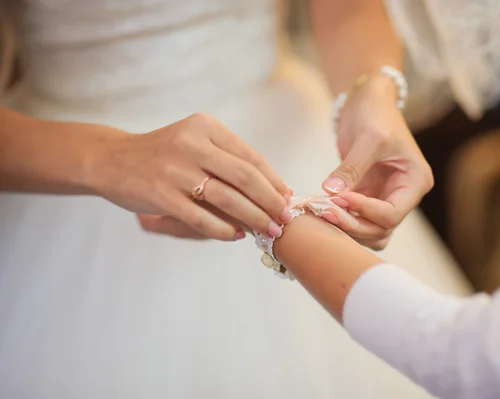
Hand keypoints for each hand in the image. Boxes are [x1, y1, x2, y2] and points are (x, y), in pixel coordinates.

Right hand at [89, 113, 291, 240]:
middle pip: (246, 177)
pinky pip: (201, 217)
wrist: (111, 160)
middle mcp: (192, 143)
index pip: (251, 157)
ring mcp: (175, 169)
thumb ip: (228, 160)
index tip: (288, 199)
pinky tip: (236, 235)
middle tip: (284, 220)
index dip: (274, 181)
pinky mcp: (160, 194)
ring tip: (268, 231)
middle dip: (270, 202)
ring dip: (253, 218)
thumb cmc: (163, 154)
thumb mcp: (195, 142)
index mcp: (205, 126)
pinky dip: (223, 229)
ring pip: (227, 199)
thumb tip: (273, 189)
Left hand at [321, 74, 433, 249]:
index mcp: (415, 182)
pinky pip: (355, 218)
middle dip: (353, 224)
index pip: (392, 213)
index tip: (339, 197)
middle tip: (325, 211)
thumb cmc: (376, 113)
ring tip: (322, 213)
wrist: (368, 101)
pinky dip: (340, 219)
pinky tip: (320, 210)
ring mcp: (384, 198)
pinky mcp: (366, 197)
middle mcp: (404, 195)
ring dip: (346, 228)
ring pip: (368, 231)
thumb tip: (332, 193)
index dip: (365, 210)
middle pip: (380, 229)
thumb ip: (352, 168)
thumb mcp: (368, 137)